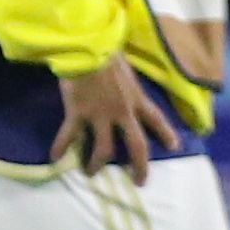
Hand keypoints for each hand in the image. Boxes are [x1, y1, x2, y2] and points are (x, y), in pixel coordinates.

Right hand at [49, 56, 174, 183]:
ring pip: (104, 149)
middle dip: (140, 167)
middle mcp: (123, 112)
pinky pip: (70, 136)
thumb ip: (127, 83)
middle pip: (137, 146)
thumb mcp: (126, 70)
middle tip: (139, 181)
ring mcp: (100, 115)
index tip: (174, 147)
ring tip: (91, 173)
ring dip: (97, 164)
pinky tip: (54, 158)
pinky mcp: (79, 114)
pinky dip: (61, 147)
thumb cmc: (107, 53)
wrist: (87, 47)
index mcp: (137, 99)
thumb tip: (123, 84)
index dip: (167, 134)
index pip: (157, 119)